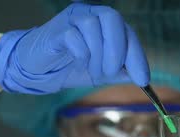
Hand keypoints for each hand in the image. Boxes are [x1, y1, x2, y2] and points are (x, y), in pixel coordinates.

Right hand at [0, 3, 149, 94]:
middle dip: (117, 50)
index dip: (136, 55)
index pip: (127, 32)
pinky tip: (78, 63)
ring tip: (92, 71)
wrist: (36, 69)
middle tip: (111, 72)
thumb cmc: (68, 66)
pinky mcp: (56, 30)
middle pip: (112, 18)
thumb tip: (140, 77)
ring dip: (98, 54)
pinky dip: (81, 54)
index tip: (143, 79)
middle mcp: (89, 14)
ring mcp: (71, 19)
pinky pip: (73, 36)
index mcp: (103, 23)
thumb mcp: (99, 72)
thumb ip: (119, 72)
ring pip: (93, 26)